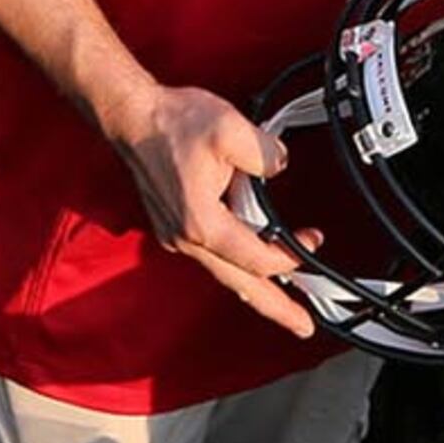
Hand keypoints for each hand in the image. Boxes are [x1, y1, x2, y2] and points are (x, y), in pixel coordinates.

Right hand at [104, 84, 313, 334]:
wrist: (131, 116)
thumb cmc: (170, 123)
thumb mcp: (230, 129)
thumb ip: (266, 155)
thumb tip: (280, 166)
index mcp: (202, 223)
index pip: (257, 258)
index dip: (291, 256)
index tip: (312, 242)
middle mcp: (187, 238)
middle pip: (240, 284)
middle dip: (275, 308)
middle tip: (302, 326)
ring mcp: (177, 235)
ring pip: (225, 273)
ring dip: (256, 287)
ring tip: (283, 306)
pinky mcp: (173, 226)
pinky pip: (212, 257)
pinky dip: (236, 265)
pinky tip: (250, 266)